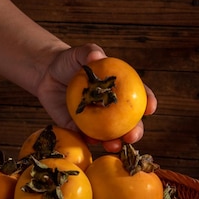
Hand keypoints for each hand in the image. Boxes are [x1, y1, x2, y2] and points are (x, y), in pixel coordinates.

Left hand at [36, 43, 156, 151]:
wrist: (47, 75)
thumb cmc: (69, 62)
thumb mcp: (80, 54)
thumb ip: (89, 53)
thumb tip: (96, 57)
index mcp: (120, 88)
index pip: (139, 96)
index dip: (149, 102)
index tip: (151, 108)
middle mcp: (112, 107)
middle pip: (130, 122)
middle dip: (135, 132)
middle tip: (132, 136)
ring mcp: (98, 120)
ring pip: (112, 135)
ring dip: (116, 143)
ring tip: (114, 145)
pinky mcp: (81, 129)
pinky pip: (88, 138)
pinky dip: (91, 142)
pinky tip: (92, 142)